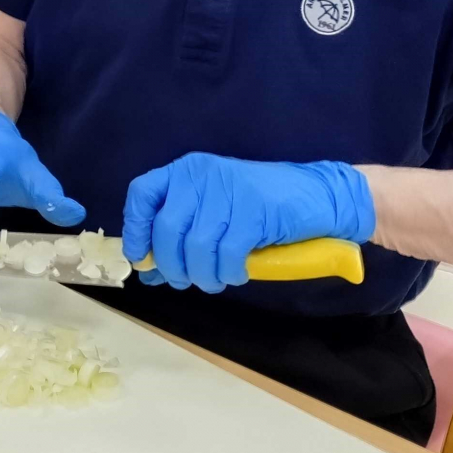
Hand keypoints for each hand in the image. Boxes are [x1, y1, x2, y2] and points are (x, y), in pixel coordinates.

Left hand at [121, 154, 375, 292]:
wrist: (317, 196)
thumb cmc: (259, 208)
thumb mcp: (213, 214)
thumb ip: (180, 237)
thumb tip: (148, 271)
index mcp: (185, 171)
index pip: (141, 194)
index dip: (135, 230)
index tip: (141, 258)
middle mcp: (200, 175)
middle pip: (166, 229)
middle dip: (172, 265)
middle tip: (185, 281)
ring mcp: (227, 190)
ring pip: (196, 246)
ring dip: (203, 275)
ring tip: (215, 280)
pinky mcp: (254, 210)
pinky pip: (227, 254)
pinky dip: (229, 272)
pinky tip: (237, 274)